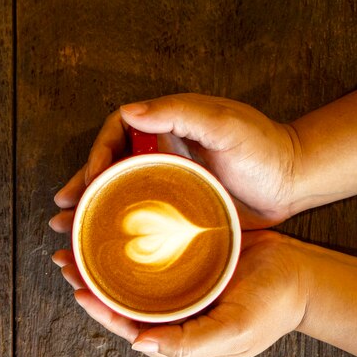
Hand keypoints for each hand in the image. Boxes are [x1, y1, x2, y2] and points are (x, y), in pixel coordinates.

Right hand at [50, 94, 298, 230]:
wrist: (293, 183)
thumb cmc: (264, 149)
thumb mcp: (225, 124)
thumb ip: (179, 113)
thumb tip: (128, 111)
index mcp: (166, 127)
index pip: (117, 132)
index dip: (96, 153)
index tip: (89, 177)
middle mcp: (161, 151)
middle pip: (110, 165)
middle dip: (83, 184)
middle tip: (62, 207)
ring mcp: (167, 181)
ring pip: (119, 192)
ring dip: (91, 208)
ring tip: (67, 228)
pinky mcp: (176, 207)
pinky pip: (138, 215)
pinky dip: (117, 227)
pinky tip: (103, 244)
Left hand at [52, 231, 307, 356]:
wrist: (300, 274)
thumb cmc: (272, 307)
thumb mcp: (234, 331)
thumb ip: (189, 343)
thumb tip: (140, 344)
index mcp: (177, 335)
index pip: (128, 325)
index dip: (100, 310)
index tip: (77, 288)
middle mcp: (172, 312)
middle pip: (120, 299)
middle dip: (90, 282)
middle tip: (65, 259)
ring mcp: (177, 287)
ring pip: (129, 277)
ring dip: (101, 262)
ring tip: (76, 242)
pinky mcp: (185, 263)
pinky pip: (149, 257)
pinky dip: (128, 247)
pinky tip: (112, 229)